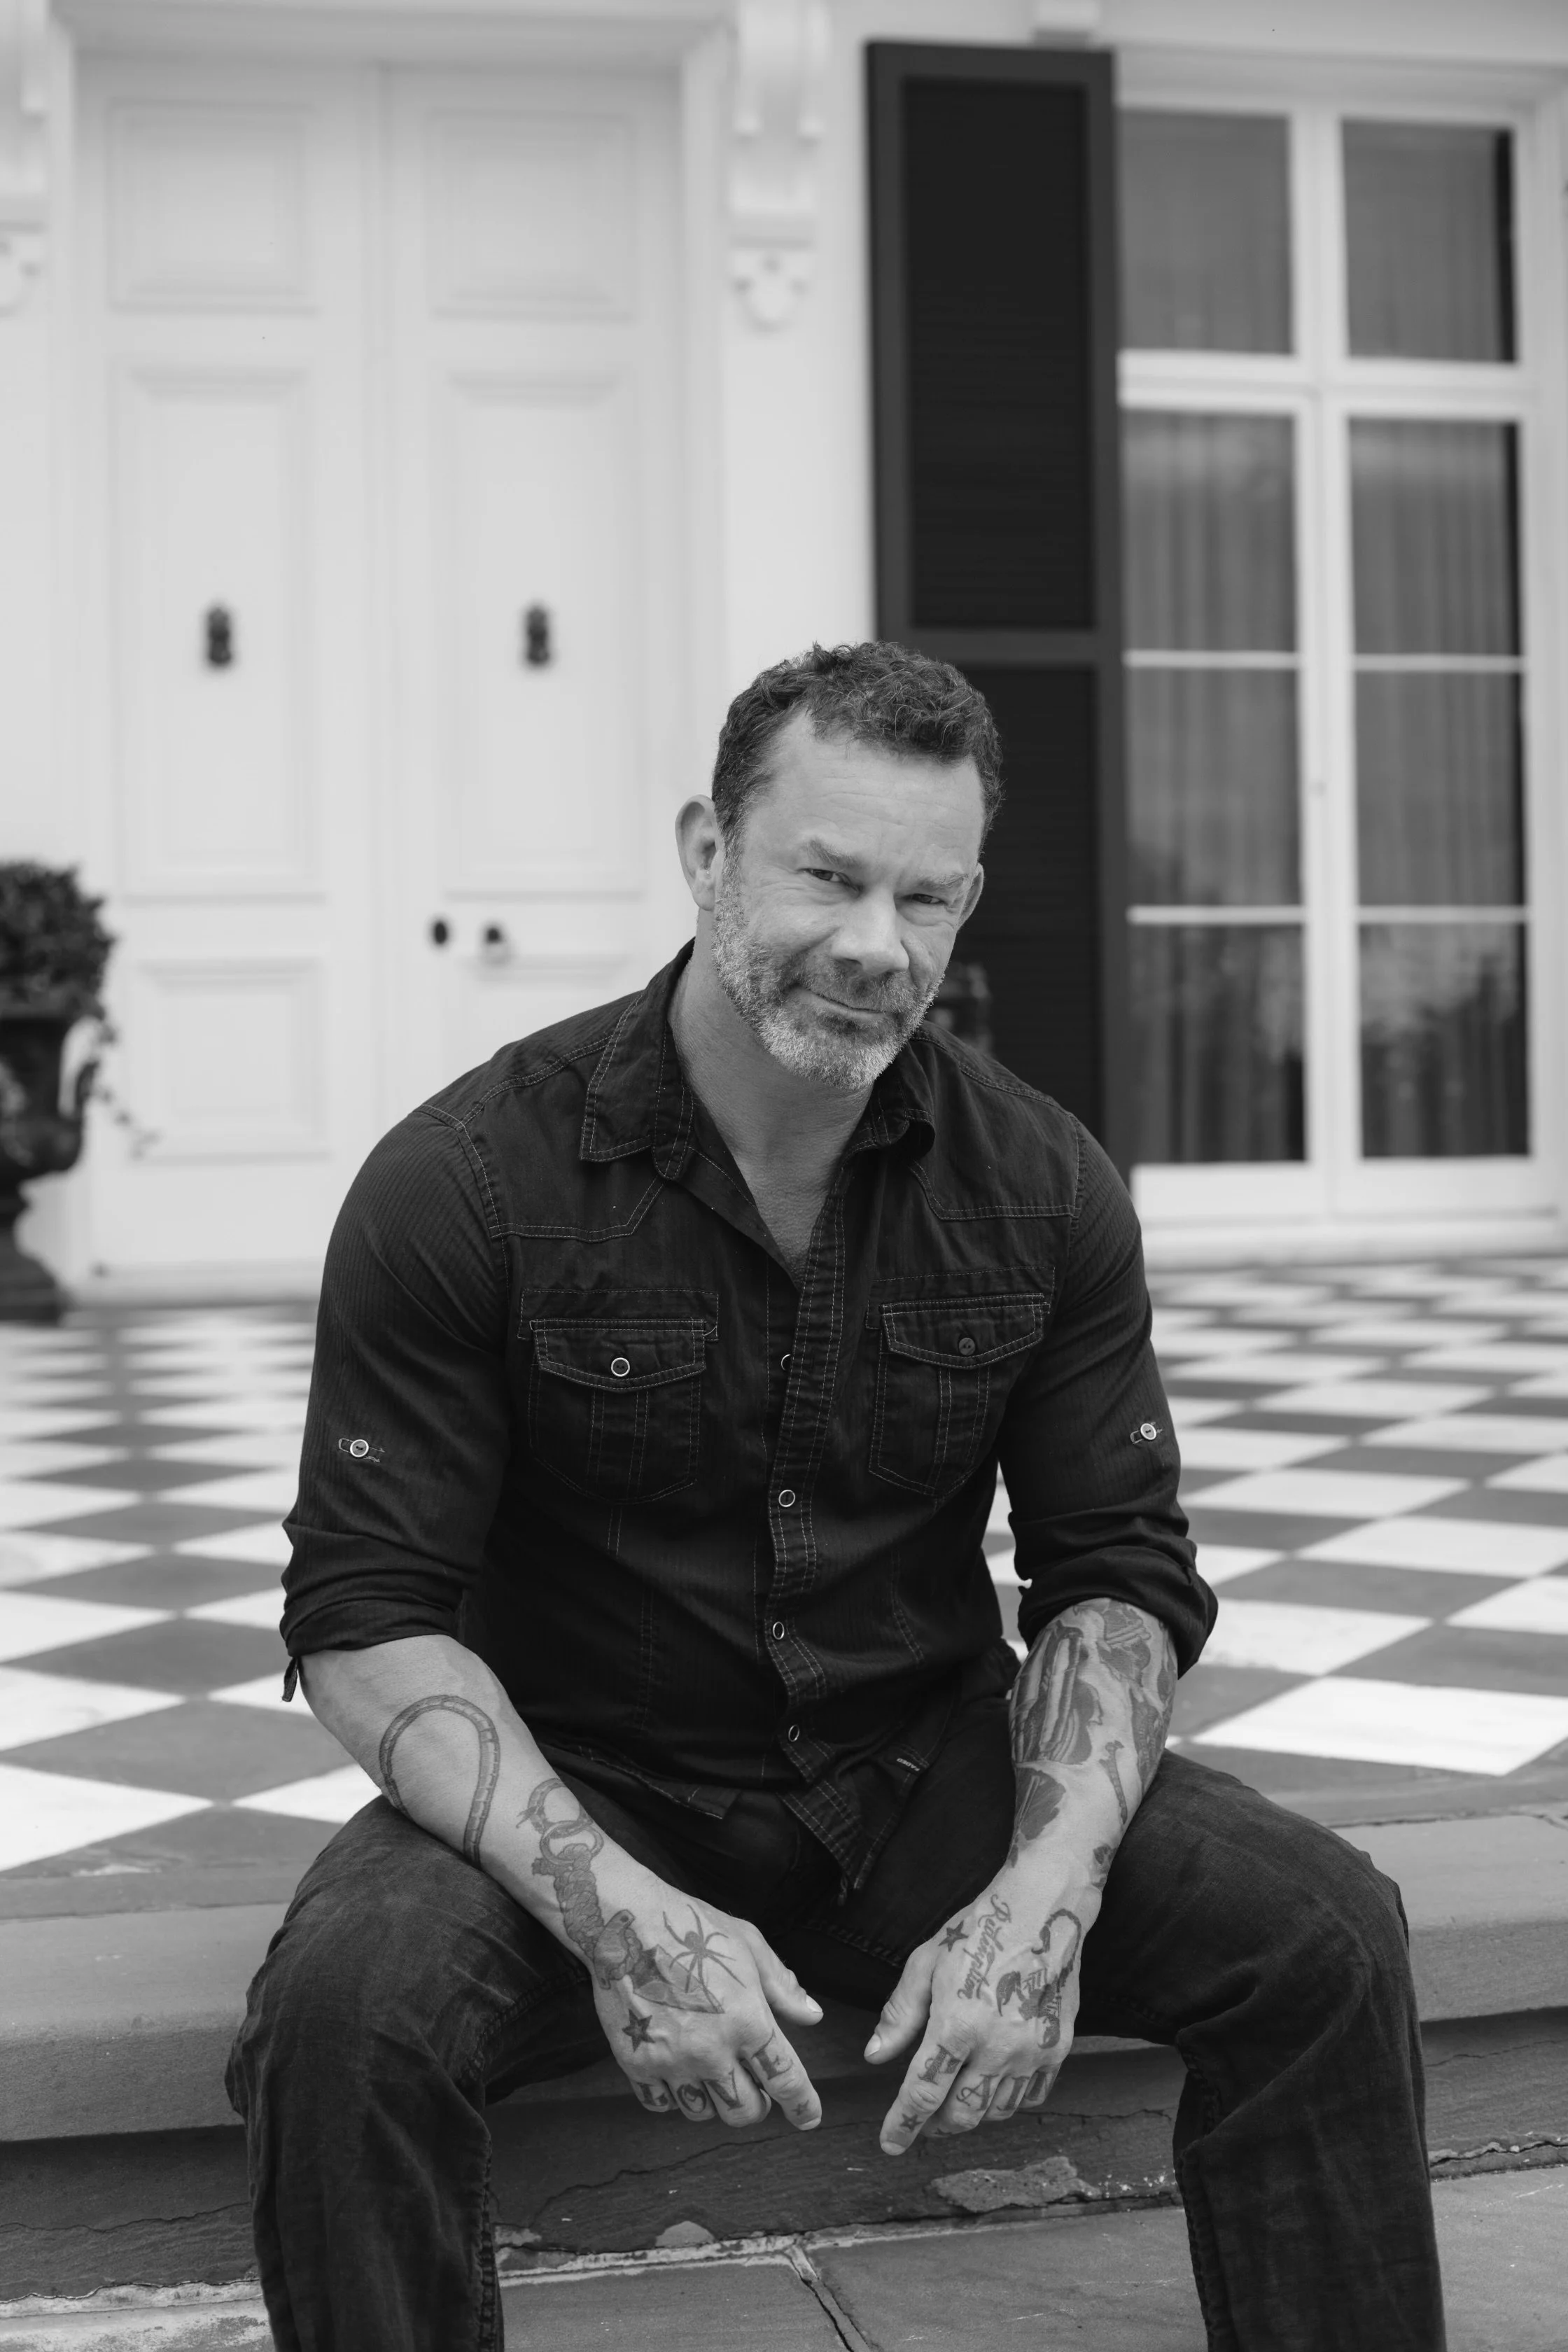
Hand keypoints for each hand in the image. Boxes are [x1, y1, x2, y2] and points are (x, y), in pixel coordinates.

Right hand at [588, 1885, 824, 2133]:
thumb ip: (782, 1986)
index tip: (809, 2118)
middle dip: (756, 2104)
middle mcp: (712, 2050)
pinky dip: (673, 2095)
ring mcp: (672, 2061)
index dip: (803, 2105)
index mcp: (748, 2020)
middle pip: (745, 2111)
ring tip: (710, 2069)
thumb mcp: (749, 1945)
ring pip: (703, 2113)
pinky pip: (662, 2104)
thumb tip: (813, 2016)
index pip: (785, 2079)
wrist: (627, 1924)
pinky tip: (675, 2067)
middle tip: (752, 2085)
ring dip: (713, 2099)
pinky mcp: (637, 2065)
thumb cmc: (693, 1929)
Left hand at [866, 1876, 1090, 2152]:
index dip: (903, 2125)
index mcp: (957, 2024)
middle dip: (937, 2125)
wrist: (1044, 1908)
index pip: (923, 2093)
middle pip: (962, 2114)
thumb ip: (900, 2014)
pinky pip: (1029, 2097)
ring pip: (996, 2112)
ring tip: (956, 2098)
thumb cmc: (980, 1929)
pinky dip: (1006, 2101)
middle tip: (924, 2119)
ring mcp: (1032, 2052)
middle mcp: (997, 2047)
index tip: (890, 2144)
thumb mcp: (927, 1962)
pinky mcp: (1057, 2049)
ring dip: (971, 2114)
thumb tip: (875, 2055)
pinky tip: (993, 2084)